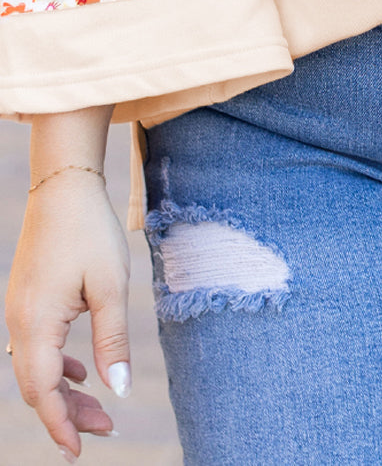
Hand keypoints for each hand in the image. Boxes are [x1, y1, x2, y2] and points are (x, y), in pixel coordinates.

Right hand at [5, 171, 131, 459]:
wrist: (65, 186)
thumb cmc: (91, 231)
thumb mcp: (111, 287)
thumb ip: (113, 342)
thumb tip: (120, 391)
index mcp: (36, 323)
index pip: (42, 392)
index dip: (61, 425)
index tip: (80, 450)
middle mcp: (19, 321)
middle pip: (36, 386)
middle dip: (68, 412)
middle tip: (106, 427)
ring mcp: (19, 309)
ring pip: (36, 368)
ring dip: (64, 390)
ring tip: (99, 406)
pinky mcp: (27, 299)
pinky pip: (35, 346)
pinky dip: (56, 366)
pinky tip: (81, 371)